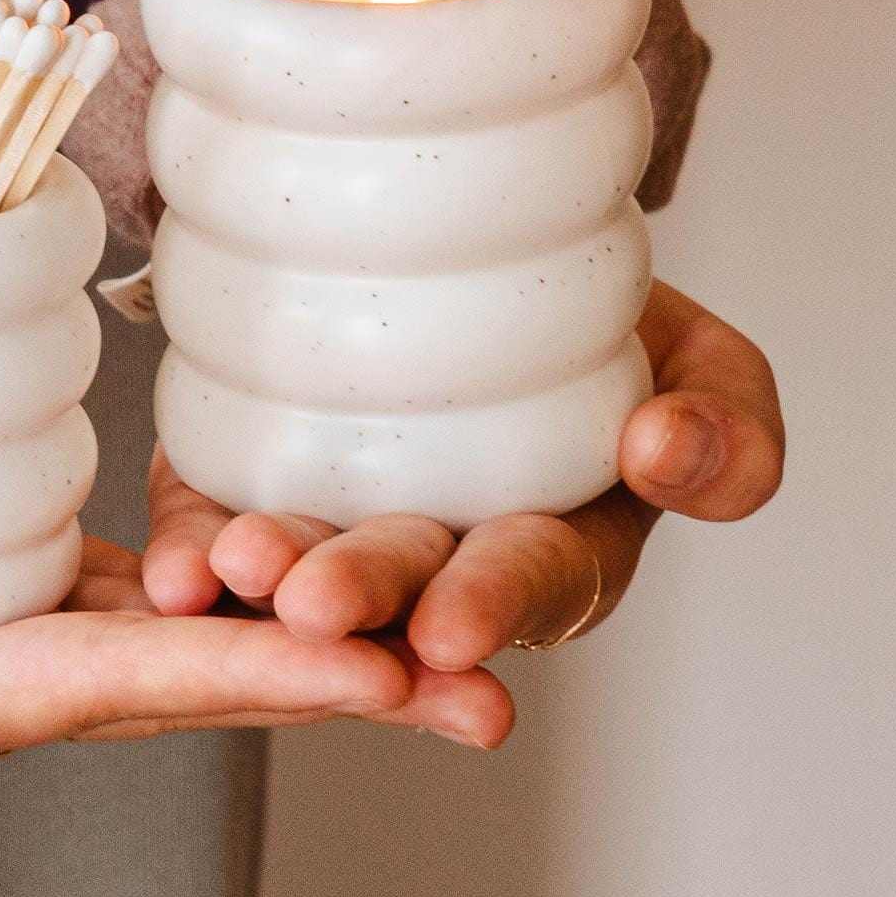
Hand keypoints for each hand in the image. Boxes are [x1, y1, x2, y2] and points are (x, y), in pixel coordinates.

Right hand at [0, 350, 447, 797]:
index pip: (93, 700)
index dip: (237, 683)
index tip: (380, 679)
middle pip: (169, 659)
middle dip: (324, 669)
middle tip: (482, 674)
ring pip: (153, 594)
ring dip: (286, 598)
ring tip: (434, 588)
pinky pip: (86, 524)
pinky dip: (189, 530)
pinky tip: (287, 520)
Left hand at [143, 281, 782, 699]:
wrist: (507, 268)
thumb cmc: (619, 337)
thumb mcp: (708, 371)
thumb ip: (724, 433)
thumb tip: (666, 449)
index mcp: (552, 552)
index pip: (528, 586)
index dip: (493, 607)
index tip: (454, 628)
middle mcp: (437, 561)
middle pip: (399, 591)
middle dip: (359, 600)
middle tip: (313, 604)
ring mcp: (338, 528)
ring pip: (297, 571)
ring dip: (260, 584)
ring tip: (229, 570)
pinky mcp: (252, 485)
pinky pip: (215, 527)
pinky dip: (192, 554)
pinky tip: (171, 569)